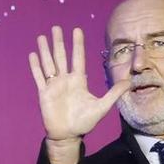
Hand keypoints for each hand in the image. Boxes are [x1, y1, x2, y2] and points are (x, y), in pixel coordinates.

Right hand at [29, 26, 127, 142]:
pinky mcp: (44, 93)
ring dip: (45, 50)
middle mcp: (65, 80)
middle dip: (59, 42)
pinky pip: (39, 77)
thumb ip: (114, 93)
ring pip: (48, 64)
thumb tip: (129, 82)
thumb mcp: (102, 106)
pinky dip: (35, 66)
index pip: (78, 58)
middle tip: (56, 27)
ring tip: (42, 37)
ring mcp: (54, 85)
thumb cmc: (84, 122)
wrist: (68, 135)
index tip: (76, 30)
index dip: (77, 44)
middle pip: (61, 56)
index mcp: (78, 80)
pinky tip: (33, 55)